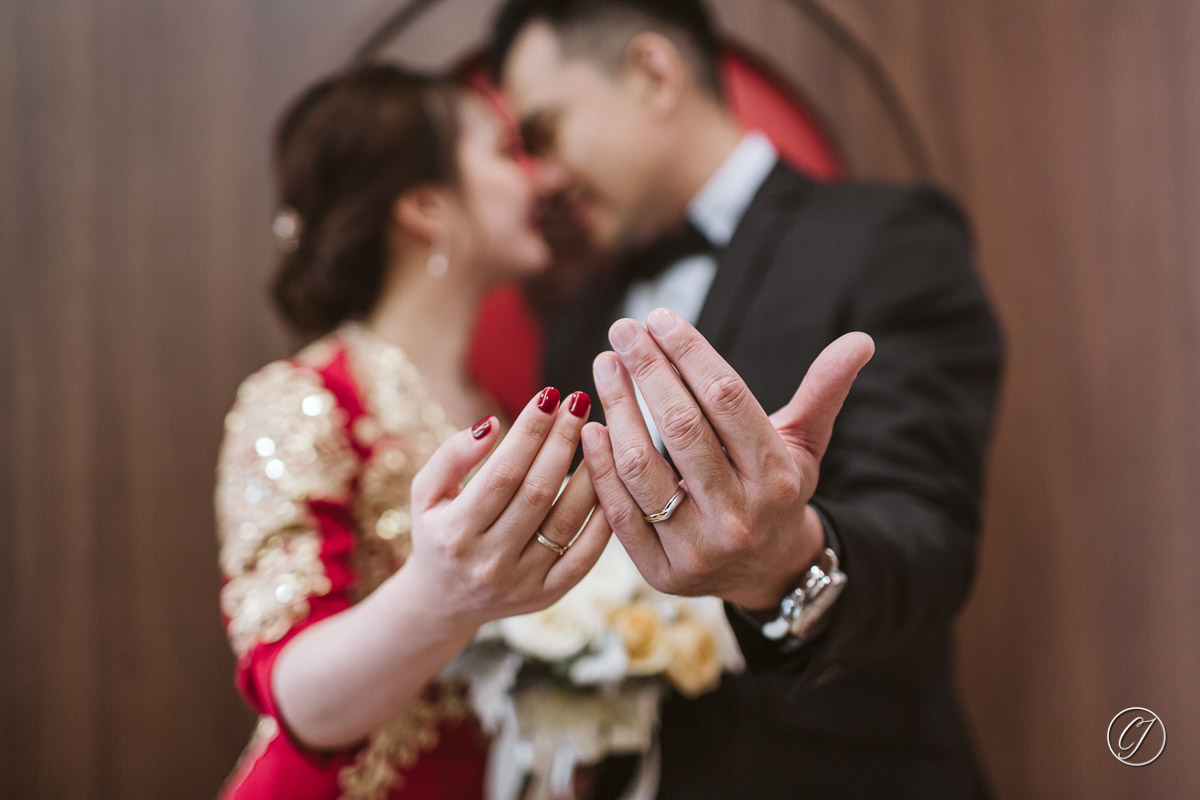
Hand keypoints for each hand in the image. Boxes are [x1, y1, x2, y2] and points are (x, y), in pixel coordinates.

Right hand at [405, 387, 610, 631]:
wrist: (444, 602)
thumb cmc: (437, 531)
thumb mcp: (425, 494)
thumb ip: (451, 456)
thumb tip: (491, 425)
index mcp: (455, 533)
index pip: (502, 473)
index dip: (529, 432)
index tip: (549, 396)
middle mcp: (488, 562)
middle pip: (537, 492)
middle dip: (562, 441)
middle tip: (580, 401)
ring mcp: (522, 582)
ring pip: (566, 521)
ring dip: (590, 473)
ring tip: (602, 433)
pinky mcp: (548, 595)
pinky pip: (585, 556)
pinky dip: (602, 519)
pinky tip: (611, 482)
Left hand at [579, 308, 873, 609]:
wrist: (766, 572)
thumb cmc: (779, 491)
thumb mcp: (805, 444)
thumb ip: (824, 391)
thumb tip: (861, 340)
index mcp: (777, 478)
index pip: (727, 399)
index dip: (690, 352)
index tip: (660, 318)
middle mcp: (739, 516)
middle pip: (681, 428)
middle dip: (647, 370)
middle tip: (623, 329)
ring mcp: (697, 548)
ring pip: (642, 467)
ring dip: (617, 409)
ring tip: (604, 366)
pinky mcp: (660, 571)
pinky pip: (619, 511)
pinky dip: (600, 465)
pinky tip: (591, 425)